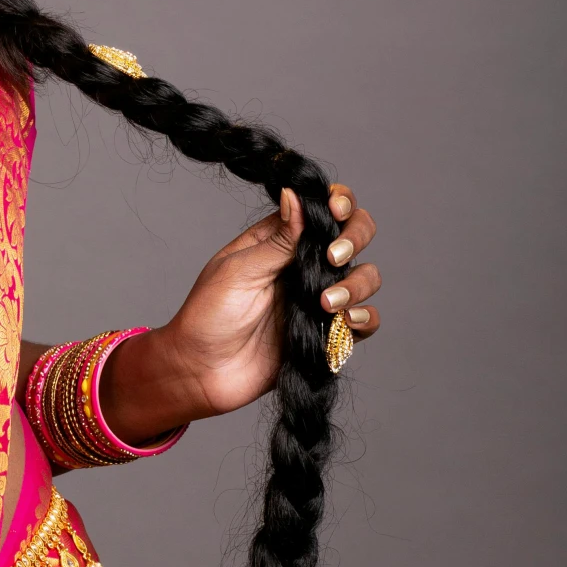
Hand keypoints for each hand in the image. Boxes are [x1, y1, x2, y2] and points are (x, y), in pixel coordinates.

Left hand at [101, 183, 380, 437]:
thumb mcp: (238, 270)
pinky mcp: (325, 334)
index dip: (339, 203)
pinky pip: (364, 322)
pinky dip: (365, 318)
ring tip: (325, 303)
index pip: (322, 210)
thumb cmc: (207, 316)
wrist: (201, 372)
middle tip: (333, 257)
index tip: (336, 211)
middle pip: (354, 236)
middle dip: (355, 238)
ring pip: (365, 277)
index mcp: (280, 241)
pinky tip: (346, 321)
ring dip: (357, 284)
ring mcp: (317, 299)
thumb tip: (295, 194)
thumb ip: (277, 238)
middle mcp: (304, 265)